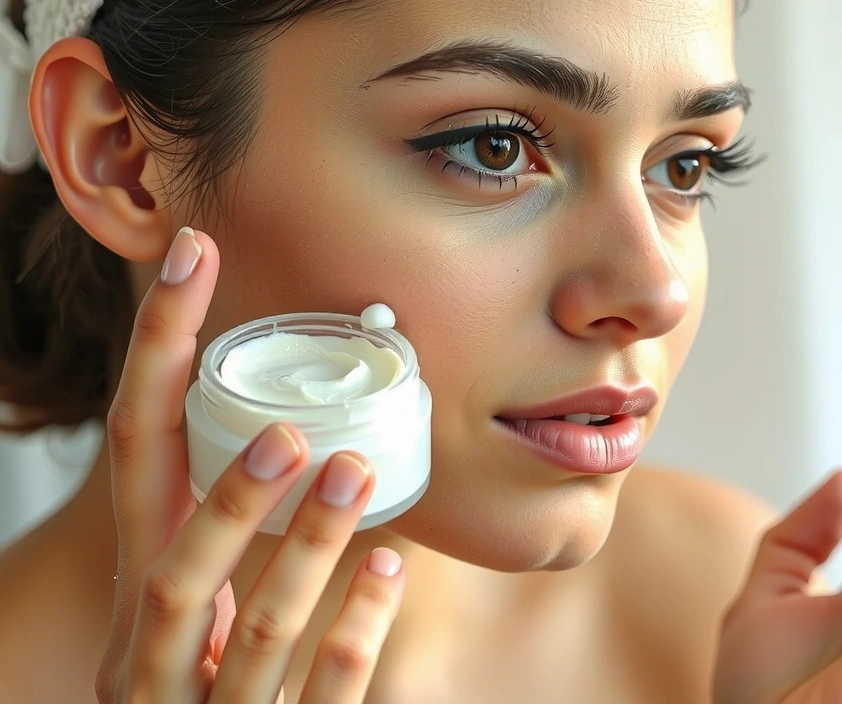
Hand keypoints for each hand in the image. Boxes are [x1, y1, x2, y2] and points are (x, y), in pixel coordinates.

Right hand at [95, 227, 405, 702]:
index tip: (194, 258)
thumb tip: (303, 429)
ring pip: (252, 631)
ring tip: (357, 473)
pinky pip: (318, 697)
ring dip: (305, 549)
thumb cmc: (203, 683)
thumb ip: (224, 539)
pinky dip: (356, 629)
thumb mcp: (195, 610)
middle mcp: (149, 657)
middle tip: (293, 433)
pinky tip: (391, 566)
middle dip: (226, 497)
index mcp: (138, 595)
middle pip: (171, 569)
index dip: (155, 352)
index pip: (134, 458)